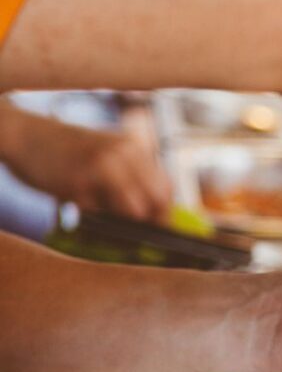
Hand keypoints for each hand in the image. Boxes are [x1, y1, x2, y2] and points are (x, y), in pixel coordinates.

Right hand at [0, 99, 172, 219]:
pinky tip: (81, 212)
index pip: (165, 189)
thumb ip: (131, 176)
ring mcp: (102, 168)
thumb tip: (155, 216)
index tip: (156, 231)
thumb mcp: (107, 152)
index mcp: (134, 147)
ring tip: (104, 223)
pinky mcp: (77, 184)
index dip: (163, 214)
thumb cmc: (69, 149)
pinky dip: (93, 223)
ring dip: (122, 227)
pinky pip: (98, 217)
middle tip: (134, 237)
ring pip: (132, 213)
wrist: (26, 134)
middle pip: (155, 203)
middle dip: (148, 224)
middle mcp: (124, 154)